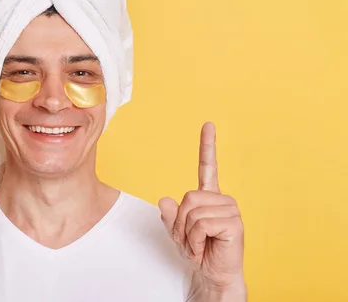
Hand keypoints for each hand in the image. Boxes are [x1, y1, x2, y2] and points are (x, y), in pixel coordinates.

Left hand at [158, 122, 244, 294]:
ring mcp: (230, 210)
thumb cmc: (199, 251)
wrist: (214, 275)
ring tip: (199, 244)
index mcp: (209, 196)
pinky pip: (200, 224)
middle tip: (190, 239)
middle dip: (181, 222)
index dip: (207, 145)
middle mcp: (222, 199)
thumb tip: (164, 200)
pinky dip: (195, 239)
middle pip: (187, 197)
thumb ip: (169, 215)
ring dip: (187, 233)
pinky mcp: (234, 223)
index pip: (208, 166)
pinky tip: (205, 247)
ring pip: (192, 211)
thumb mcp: (177, 232)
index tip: (208, 124)